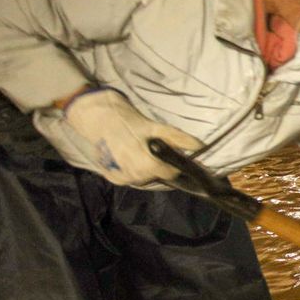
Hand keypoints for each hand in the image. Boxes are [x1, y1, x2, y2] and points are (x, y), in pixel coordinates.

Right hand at [62, 88, 201, 185]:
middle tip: (152, 149)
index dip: (174, 164)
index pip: (172, 174)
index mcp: (148, 165)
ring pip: (144, 178)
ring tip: (139, 151)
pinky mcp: (113, 178)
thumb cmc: (130, 122)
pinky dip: (133, 169)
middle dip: (159, 165)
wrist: (99, 120)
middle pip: (158, 176)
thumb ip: (178, 138)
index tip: (171, 154)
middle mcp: (136, 177)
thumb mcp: (156, 128)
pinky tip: (128, 156)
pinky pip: (130, 177)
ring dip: (146, 168)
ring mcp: (123, 179)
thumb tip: (201, 146)